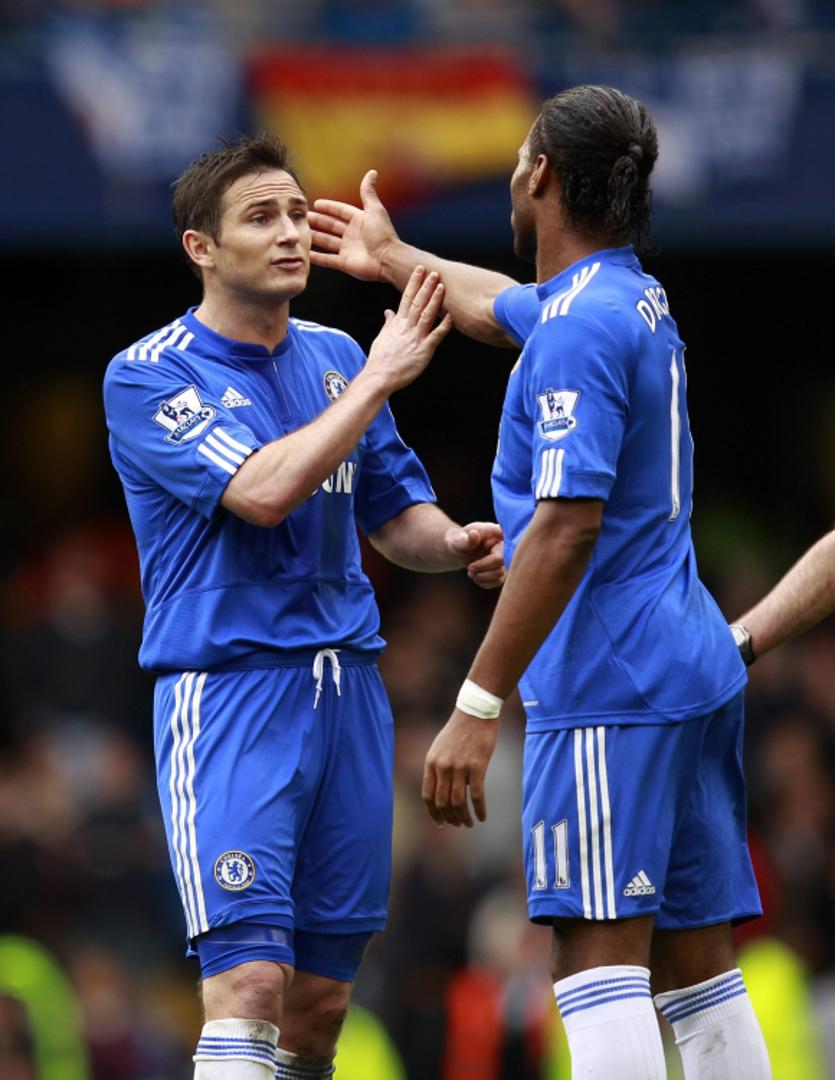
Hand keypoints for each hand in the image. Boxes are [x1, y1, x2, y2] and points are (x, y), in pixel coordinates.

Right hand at [310, 170, 395, 281]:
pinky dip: (317, 258)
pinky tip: (307, 253)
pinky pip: (328, 259)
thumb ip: (368, 192)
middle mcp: (352, 234)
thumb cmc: (382, 234)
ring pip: (327, 241)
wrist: (387, 259)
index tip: (316, 204)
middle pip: (331, 225)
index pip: (341, 211)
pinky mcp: (344, 263)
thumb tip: (372, 172)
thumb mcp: (374, 209)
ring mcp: (348, 249)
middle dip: (318, 221)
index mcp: (359, 220)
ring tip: (303, 232)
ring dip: (315, 237)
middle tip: (304, 217)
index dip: (329, 207)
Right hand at [366, 266, 452, 391]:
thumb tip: (388, 311)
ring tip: (441, 286)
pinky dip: (444, 326)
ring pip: (426, 315)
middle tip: (434, 272)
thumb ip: (388, 323)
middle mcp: (407, 327)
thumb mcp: (382, 337)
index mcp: (397, 323)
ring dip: (434, 300)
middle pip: (417, 303)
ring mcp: (416, 338)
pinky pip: (436, 336)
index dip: (413, 283)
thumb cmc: (380, 359)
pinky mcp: (424, 350)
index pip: (406, 298)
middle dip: (426, 286)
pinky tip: (451, 316)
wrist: (380, 376)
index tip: (419, 270)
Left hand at [422, 708, 498, 826]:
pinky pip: (477, 796)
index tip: (440, 823)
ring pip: (459, 802)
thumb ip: (438, 768)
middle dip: (450, 818)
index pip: (427, 796)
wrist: (475, 713)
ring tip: (469, 824)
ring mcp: (459, 767)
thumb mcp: (440, 748)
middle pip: (443, 802)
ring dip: (464, 817)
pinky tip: (483, 817)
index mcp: (431, 763)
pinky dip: (480, 809)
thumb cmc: (459, 731)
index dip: (433, 813)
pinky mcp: (477, 766)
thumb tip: (443, 792)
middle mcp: (442, 767)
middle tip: (458, 824)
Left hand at [446, 521, 504, 588]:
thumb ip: (466, 539)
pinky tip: (476, 578)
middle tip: (469, 568)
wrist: (458, 551)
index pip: (506, 543)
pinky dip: (485, 583)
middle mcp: (504, 545)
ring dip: (483, 577)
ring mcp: (505, 559)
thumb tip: (474, 534)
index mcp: (496, 533)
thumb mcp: (458, 539)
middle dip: (483, 567)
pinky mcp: (502, 570)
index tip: (480, 559)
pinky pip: (498, 581)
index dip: (497, 553)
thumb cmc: (459, 541)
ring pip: (501, 574)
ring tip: (471, 573)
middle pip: (502, 561)